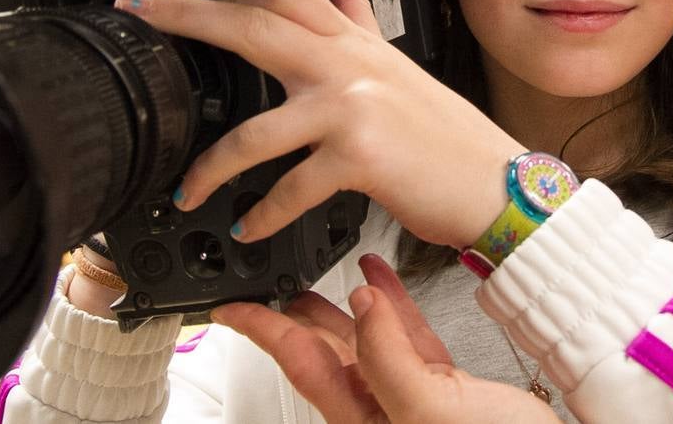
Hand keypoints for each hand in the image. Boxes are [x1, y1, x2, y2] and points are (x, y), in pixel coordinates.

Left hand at [113, 0, 524, 248]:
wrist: (496, 183)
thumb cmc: (444, 132)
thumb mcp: (397, 64)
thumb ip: (359, 18)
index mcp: (351, 42)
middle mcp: (347, 64)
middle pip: (254, 25)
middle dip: (188, 17)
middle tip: (139, 12)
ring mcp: (352, 106)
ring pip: (255, 127)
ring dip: (210, 166)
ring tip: (188, 189)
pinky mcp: (359, 156)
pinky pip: (290, 186)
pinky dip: (263, 212)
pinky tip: (248, 225)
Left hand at [212, 254, 561, 423]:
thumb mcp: (433, 412)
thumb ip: (389, 358)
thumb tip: (358, 303)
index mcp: (364, 417)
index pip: (297, 361)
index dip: (259, 328)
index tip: (226, 303)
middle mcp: (380, 406)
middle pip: (322, 348)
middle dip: (293, 308)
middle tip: (269, 269)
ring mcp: (412, 396)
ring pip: (363, 338)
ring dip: (341, 300)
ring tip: (320, 264)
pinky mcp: (446, 387)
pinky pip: (407, 337)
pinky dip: (392, 303)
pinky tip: (382, 275)